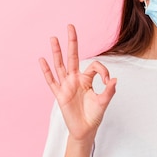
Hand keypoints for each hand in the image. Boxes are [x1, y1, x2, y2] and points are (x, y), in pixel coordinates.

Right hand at [39, 24, 116, 140]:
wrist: (84, 130)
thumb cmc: (94, 115)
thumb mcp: (103, 103)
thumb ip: (109, 91)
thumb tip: (114, 79)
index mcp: (87, 79)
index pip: (93, 65)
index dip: (102, 70)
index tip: (107, 81)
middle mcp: (75, 79)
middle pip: (73, 56)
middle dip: (72, 42)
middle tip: (70, 26)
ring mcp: (66, 86)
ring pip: (60, 65)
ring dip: (57, 52)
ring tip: (53, 38)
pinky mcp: (59, 95)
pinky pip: (51, 81)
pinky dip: (46, 71)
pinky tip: (42, 60)